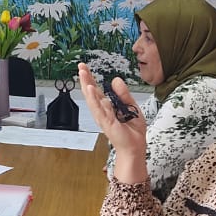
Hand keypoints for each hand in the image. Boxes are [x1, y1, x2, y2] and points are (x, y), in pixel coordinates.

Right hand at [77, 63, 146, 184]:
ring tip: (83, 74)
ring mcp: (103, 117)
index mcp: (108, 107)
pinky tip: (90, 90)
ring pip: (92, 99)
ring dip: (87, 86)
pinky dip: (94, 99)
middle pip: (91, 93)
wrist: (136, 148)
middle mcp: (103, 112)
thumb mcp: (131, 106)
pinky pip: (99, 109)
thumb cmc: (133, 132)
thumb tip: (116, 80)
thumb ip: (123, 93)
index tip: (84, 68)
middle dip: (85, 79)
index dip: (91, 78)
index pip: (97, 90)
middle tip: (80, 66)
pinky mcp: (107, 123)